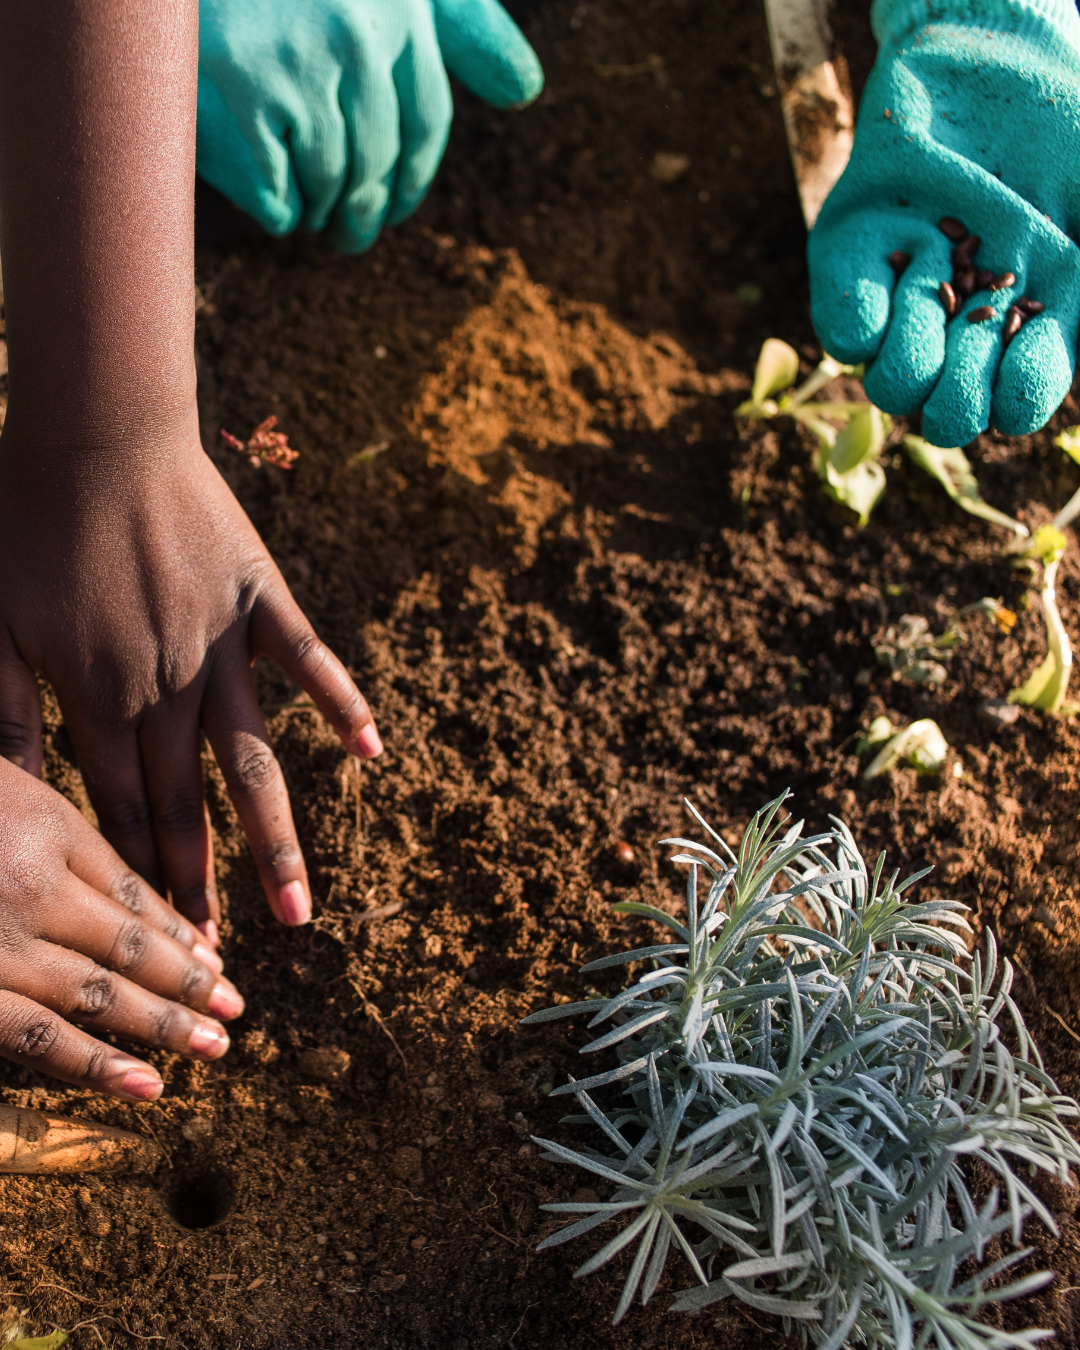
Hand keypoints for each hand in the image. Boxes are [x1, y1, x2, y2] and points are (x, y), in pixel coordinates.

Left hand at [0, 427, 381, 939]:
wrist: (94, 430)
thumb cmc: (26, 520)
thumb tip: (5, 799)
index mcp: (98, 699)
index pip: (119, 815)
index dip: (139, 884)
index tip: (160, 946)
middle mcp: (168, 689)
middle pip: (186, 808)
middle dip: (200, 889)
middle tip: (221, 963)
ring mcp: (221, 648)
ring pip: (253, 763)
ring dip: (276, 842)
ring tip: (299, 912)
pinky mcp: (260, 600)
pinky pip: (310, 660)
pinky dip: (342, 704)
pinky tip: (372, 753)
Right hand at [0, 755, 242, 1100]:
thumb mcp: (4, 791)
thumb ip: (55, 835)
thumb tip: (118, 887)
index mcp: (48, 829)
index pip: (135, 891)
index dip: (179, 932)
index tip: (218, 961)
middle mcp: (36, 887)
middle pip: (132, 944)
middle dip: (190, 983)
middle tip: (236, 1012)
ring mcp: (0, 944)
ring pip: (102, 994)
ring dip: (165, 1025)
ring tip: (215, 1048)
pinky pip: (38, 1037)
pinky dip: (97, 1065)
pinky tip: (147, 1083)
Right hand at [196, 0, 543, 251]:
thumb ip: (462, 26)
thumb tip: (526, 91)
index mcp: (401, 6)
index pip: (426, 122)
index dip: (412, 180)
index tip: (395, 209)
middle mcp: (361, 37)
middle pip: (379, 166)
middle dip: (366, 214)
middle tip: (349, 238)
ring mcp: (302, 69)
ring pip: (332, 187)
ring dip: (322, 212)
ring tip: (309, 214)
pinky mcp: (245, 98)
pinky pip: (279, 198)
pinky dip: (278, 213)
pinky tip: (269, 203)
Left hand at [808, 0, 1079, 446]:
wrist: (990, 56)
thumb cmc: (1061, 133)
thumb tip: (1078, 331)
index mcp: (1030, 323)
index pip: (1014, 407)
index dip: (1017, 400)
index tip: (1024, 357)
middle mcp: (963, 327)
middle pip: (948, 414)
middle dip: (961, 389)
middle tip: (975, 322)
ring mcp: (906, 300)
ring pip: (892, 385)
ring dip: (914, 346)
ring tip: (936, 274)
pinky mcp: (852, 265)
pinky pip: (844, 335)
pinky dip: (866, 314)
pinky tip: (902, 263)